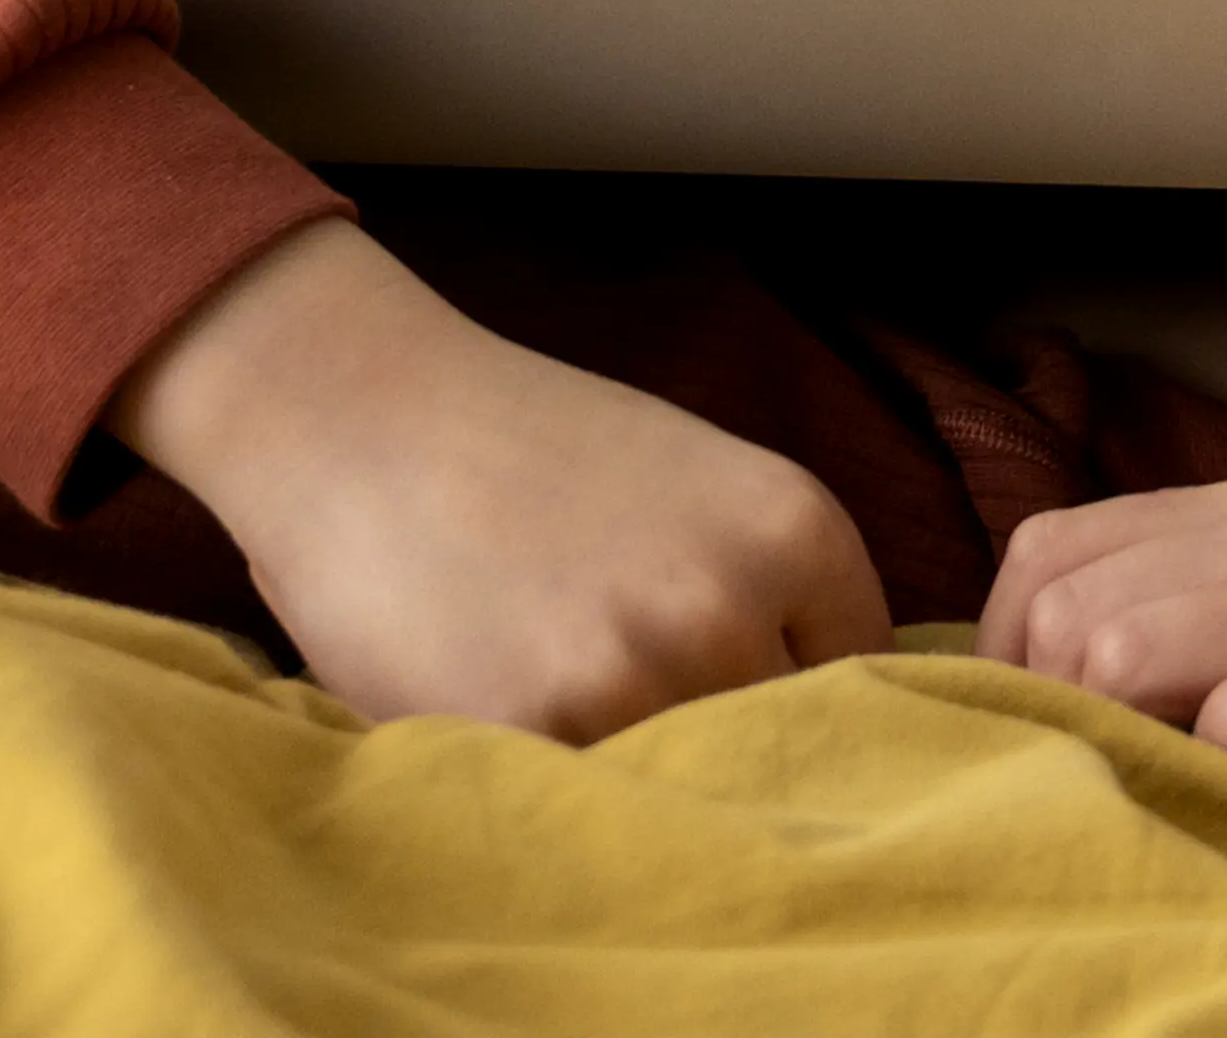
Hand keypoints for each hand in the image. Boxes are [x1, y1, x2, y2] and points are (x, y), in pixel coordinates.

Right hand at [114, 219, 892, 739]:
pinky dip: (569, 797)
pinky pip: (595, 811)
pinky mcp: (538, 732)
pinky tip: (524, 733)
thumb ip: (764, 588)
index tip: (750, 707)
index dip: (809, 708)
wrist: (357, 414)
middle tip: (659, 727)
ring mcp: (636, 674)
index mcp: (794, 526)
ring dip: (653, 788)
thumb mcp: (692, 485)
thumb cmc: (521, 447)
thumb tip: (833, 717)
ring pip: (695, 793)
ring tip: (580, 723)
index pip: (869, 679)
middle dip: (736, 755)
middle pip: (789, 750)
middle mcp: (733, 601)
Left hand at [977, 435, 1226, 829]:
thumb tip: (1114, 678)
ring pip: (1129, 646)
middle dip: (1041, 706)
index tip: (1046, 735)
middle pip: (1064, 605)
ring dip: (1113, 735)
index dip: (1009, 652)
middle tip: (1098, 787)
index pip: (1052, 551)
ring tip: (1163, 802)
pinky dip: (1219, 770)